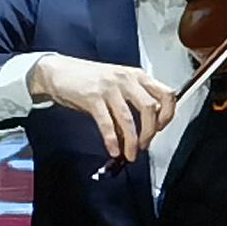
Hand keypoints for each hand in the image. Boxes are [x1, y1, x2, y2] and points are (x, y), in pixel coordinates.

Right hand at [30, 50, 179, 163]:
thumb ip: (131, 103)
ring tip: (129, 154)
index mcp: (137, 76)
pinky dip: (112, 140)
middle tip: (144, 145)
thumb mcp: (117, 84)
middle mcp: (126, 79)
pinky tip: (113, 149)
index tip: (161, 128)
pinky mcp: (93, 97)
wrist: (58, 71)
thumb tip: (139, 132)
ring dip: (131, 141)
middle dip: (150, 132)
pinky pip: (107, 123)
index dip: (168, 114)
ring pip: (129, 119)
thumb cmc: (89, 79)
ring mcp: (109, 88)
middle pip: (150, 108)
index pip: (166, 93)